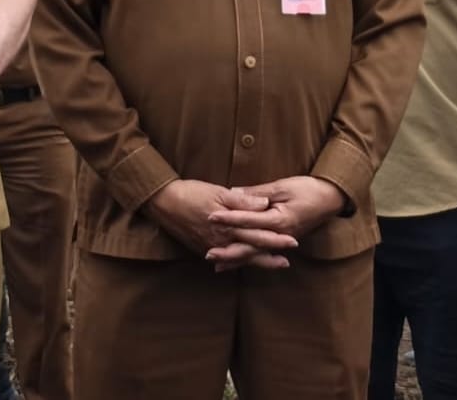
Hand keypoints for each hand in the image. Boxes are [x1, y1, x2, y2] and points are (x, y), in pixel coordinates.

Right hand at [145, 179, 291, 267]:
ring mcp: (211, 247)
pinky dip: (234, 262)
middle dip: (269, 256)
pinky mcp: (202, 248)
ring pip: (238, 258)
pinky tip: (240, 264)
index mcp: (229, 226)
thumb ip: (243, 200)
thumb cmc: (192, 193)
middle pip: (251, 250)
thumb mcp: (219, 192)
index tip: (293, 241)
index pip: (258, 235)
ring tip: (272, 265)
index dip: (276, 239)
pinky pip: (223, 259)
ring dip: (255, 261)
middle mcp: (222, 241)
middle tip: (287, 261)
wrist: (163, 203)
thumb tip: (265, 204)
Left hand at [205, 176, 345, 271]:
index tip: (210, 217)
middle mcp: (280, 236)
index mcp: (279, 220)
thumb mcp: (282, 186)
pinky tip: (234, 264)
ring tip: (216, 264)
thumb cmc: (308, 189)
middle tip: (207, 253)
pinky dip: (247, 258)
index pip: (248, 220)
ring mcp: (282, 241)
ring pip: (255, 254)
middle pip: (250, 246)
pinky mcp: (282, 242)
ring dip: (235, 259)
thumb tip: (233, 193)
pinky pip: (262, 253)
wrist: (331, 199)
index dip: (229, 218)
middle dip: (228, 249)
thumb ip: (257, 193)